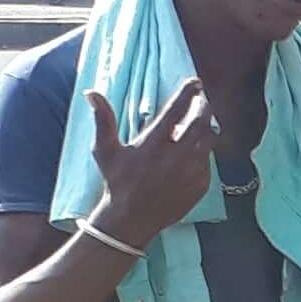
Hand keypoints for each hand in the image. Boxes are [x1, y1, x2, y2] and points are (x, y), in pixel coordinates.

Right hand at [86, 81, 216, 245]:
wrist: (131, 220)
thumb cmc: (117, 182)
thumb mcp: (105, 151)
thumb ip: (103, 120)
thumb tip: (92, 92)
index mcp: (154, 144)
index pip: (177, 110)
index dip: (188, 92)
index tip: (194, 82)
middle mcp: (176, 157)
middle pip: (201, 122)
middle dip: (203, 107)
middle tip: (201, 100)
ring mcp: (192, 173)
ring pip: (209, 141)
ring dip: (206, 128)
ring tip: (199, 123)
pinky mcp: (201, 186)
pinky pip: (208, 162)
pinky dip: (202, 152)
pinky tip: (193, 151)